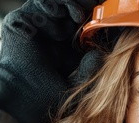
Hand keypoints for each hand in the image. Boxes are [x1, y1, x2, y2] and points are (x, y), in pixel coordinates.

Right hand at [0, 0, 100, 122]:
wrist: (25, 97)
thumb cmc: (51, 96)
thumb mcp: (81, 83)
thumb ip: (92, 69)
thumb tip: (100, 54)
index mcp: (70, 48)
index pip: (87, 27)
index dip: (99, 21)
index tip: (113, 21)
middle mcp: (56, 36)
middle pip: (75, 12)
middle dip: (89, 9)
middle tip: (100, 9)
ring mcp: (41, 28)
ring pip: (60, 5)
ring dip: (76, 5)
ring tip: (84, 13)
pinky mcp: (25, 21)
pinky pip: (42, 4)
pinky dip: (56, 4)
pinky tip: (70, 16)